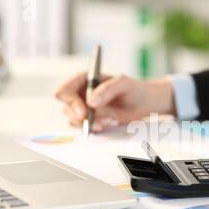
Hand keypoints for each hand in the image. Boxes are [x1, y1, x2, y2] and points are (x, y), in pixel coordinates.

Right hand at [55, 73, 175, 131]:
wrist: (144, 103)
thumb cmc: (134, 89)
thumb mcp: (123, 84)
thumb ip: (106, 90)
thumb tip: (90, 102)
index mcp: (84, 79)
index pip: (64, 90)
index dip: (70, 102)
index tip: (84, 111)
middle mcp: (81, 93)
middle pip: (66, 108)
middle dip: (81, 117)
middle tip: (98, 123)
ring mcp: (84, 107)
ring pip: (73, 119)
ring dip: (90, 124)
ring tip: (110, 120)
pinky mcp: (91, 119)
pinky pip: (84, 127)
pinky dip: (96, 128)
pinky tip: (110, 123)